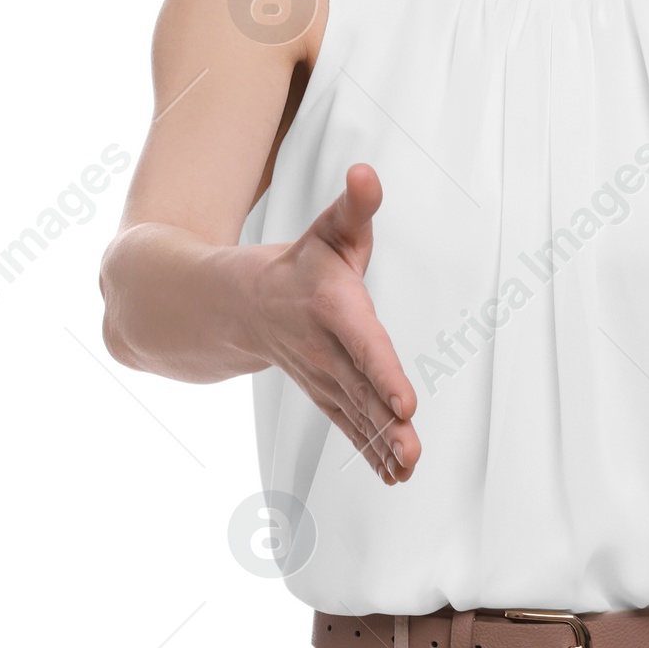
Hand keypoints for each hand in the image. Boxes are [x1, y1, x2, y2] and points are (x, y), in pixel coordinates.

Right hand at [258, 162, 419, 483]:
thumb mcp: (330, 229)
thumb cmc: (301, 263)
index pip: (363, 343)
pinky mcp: (326, 395)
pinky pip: (349, 427)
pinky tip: (395, 475)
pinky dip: (370, 452)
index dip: (383, 373)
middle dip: (386, 424)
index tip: (405, 404)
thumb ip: (355, 206)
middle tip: (411, 451)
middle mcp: (324, 350)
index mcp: (331, 308)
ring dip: (381, 446)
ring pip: (356, 416)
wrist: (237, 304)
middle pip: (361, 391)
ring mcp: (322, 378)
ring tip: (407, 469)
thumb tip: (366, 172)